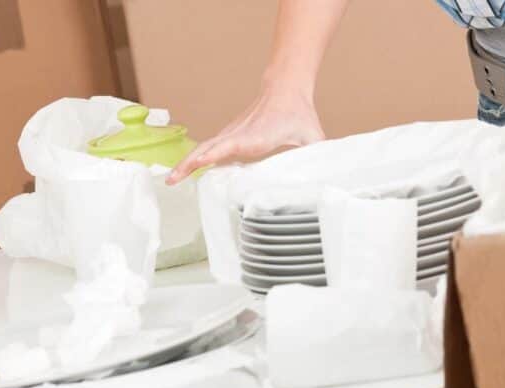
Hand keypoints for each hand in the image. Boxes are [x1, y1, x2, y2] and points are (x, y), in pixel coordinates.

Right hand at [167, 86, 324, 183]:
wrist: (286, 89)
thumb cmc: (300, 114)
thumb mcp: (314, 137)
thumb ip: (321, 155)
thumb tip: (332, 174)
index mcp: (257, 135)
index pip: (230, 145)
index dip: (214, 154)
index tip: (198, 164)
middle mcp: (240, 134)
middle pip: (209, 149)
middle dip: (189, 164)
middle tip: (172, 181)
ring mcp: (233, 134)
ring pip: (205, 148)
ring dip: (187, 163)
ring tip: (172, 181)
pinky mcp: (231, 135)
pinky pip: (210, 148)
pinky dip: (196, 159)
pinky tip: (187, 172)